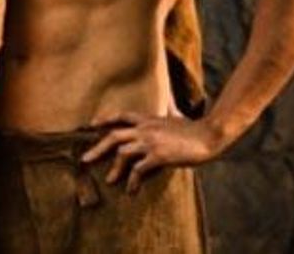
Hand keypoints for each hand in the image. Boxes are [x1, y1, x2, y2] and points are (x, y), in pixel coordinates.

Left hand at [80, 111, 224, 192]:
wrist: (209, 135)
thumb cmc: (194, 128)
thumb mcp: (177, 116)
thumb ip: (169, 110)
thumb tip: (169, 103)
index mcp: (148, 119)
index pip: (120, 115)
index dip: (104, 120)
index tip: (91, 125)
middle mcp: (145, 129)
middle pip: (113, 136)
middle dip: (97, 148)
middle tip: (84, 160)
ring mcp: (151, 142)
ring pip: (123, 154)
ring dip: (115, 169)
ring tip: (110, 181)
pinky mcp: (159, 156)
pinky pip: (139, 169)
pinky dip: (132, 181)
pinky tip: (131, 190)